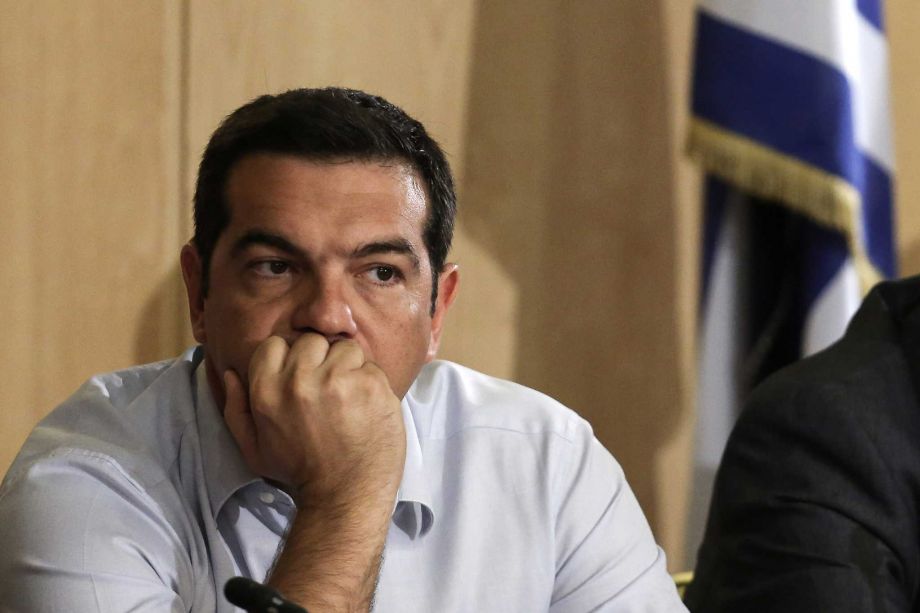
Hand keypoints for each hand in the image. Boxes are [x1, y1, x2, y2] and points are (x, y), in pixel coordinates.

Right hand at [222, 334, 405, 509]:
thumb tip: (229, 373)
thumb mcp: (254, 449)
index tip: (300, 381)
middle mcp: (300, 379)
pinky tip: (366, 407)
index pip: (275, 345)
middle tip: (327, 392)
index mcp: (267, 390)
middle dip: (320, 362)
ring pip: (345, 349)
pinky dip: (371, 383)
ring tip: (349, 398)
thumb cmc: (300, 472)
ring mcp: (339, 379)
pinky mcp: (371, 384)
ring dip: (348, 368)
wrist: (346, 495)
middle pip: (312, 342)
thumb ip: (237, 409)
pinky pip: (371, 366)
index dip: (289, 360)